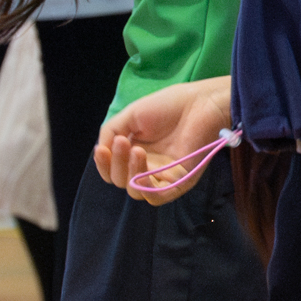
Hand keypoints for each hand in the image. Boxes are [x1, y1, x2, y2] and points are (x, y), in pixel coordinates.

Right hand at [94, 76, 235, 203]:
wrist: (199, 104)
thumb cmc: (169, 106)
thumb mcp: (130, 116)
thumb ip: (110, 132)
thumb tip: (102, 151)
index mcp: (134, 152)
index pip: (112, 170)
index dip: (104, 164)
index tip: (103, 149)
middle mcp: (147, 167)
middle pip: (120, 180)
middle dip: (116, 163)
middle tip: (123, 141)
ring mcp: (163, 176)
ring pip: (136, 190)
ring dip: (129, 172)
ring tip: (136, 149)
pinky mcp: (180, 182)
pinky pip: (158, 197)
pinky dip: (147, 189)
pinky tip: (142, 172)